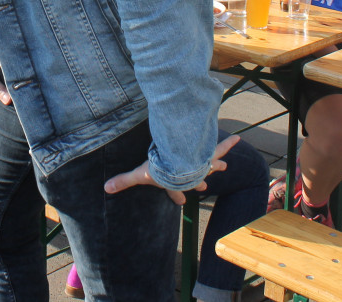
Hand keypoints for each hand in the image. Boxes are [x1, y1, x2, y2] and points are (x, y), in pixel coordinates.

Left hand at [104, 134, 238, 205]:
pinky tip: (236, 138)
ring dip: (218, 164)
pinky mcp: (209, 153)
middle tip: (203, 188)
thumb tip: (105, 188)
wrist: (180, 160)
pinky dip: (229, 143)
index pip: (176, 193)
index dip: (176, 197)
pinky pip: (221, 147)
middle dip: (199, 184)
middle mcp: (192, 176)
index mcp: (177, 183)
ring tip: (226, 165)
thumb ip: (123, 180)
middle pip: (197, 181)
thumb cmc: (162, 169)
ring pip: (212, 164)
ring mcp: (202, 165)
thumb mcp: (140, 174)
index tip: (180, 203)